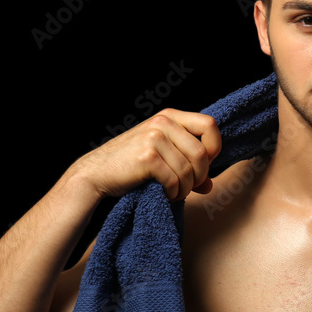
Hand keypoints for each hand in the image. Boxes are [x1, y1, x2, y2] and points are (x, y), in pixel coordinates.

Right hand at [68, 109, 221, 201]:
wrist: (97, 173)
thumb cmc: (131, 165)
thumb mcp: (162, 155)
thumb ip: (188, 164)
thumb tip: (210, 186)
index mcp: (169, 117)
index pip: (209, 124)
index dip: (215, 147)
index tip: (205, 164)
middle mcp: (163, 122)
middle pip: (202, 153)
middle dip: (200, 176)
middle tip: (189, 186)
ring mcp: (153, 138)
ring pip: (189, 170)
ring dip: (187, 188)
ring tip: (176, 193)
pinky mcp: (147, 157)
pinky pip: (175, 180)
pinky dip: (175, 193)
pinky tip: (167, 195)